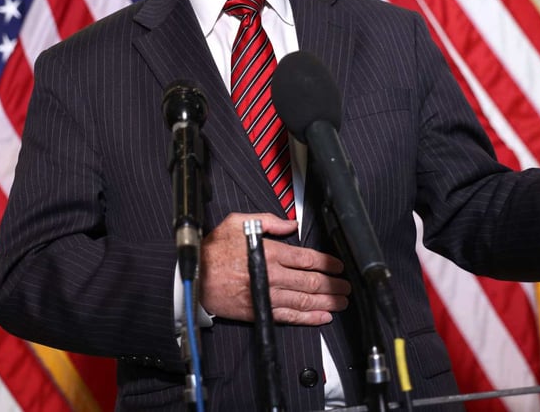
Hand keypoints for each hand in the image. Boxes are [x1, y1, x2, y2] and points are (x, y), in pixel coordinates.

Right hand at [199, 212, 350, 324]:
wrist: (194, 278)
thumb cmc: (213, 250)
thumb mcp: (237, 223)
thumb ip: (268, 221)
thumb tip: (290, 223)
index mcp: (269, 252)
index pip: (307, 258)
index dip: (327, 263)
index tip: (338, 266)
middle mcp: (271, 275)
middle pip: (311, 281)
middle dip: (333, 284)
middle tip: (346, 286)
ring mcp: (267, 295)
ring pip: (304, 300)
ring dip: (327, 302)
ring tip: (341, 302)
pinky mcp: (260, 311)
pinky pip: (290, 316)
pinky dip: (309, 318)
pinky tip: (322, 317)